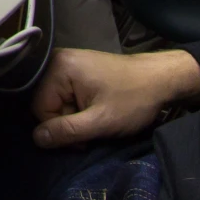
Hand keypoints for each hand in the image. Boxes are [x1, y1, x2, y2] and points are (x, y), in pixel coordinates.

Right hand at [30, 48, 199, 149]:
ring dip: (75, 118)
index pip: (39, 108)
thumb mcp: (100, 121)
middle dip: (67, 123)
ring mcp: (68, 63)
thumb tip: (37, 138)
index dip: (59, 129)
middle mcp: (58, 60)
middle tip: (93, 131)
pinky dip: (79, 108)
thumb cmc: (133, 99)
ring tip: (97, 121)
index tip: (84, 139)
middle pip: (46, 104)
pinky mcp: (78, 69)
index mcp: (59, 67)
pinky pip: (66, 94)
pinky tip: (96, 111)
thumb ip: (66, 131)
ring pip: (57, 101)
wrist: (162, 80)